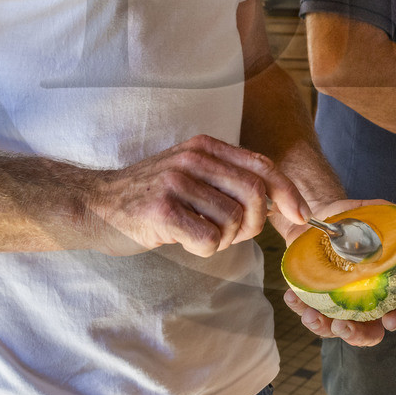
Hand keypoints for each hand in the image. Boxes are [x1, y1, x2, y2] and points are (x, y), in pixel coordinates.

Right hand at [80, 135, 311, 256]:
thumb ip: (227, 180)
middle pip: (253, 194)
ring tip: (199, 234)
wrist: (95, 205)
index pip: (262, 166)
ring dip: (224, 239)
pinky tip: (184, 240)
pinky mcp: (161, 210)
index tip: (300, 215)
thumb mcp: (190, 174)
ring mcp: (176, 182)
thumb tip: (278, 202)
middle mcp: (192, 158)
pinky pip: (208, 238)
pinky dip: (204, 248)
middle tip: (236, 235)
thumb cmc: (148, 196)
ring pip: (232, 221)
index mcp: (205, 146)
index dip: (288, 192)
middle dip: (254, 223)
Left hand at [279, 198, 395, 346]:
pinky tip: (292, 298)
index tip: (390, 321)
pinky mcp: (315, 300)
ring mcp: (339, 304)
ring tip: (311, 317)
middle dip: (358, 336)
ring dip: (323, 329)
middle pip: (369, 332)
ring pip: (335, 329)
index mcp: (387, 285)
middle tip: (344, 328)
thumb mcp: (379, 213)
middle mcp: (365, 301)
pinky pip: (309, 312)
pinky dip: (300, 309)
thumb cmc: (356, 219)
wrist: (320, 214)